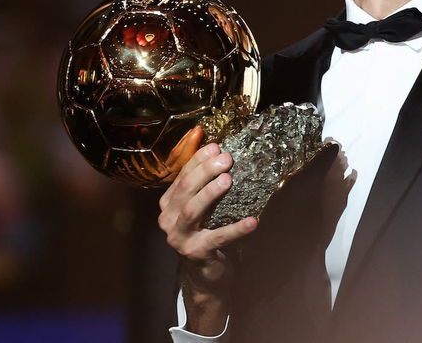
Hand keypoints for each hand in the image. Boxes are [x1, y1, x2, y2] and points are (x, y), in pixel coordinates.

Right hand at [158, 126, 257, 333]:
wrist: (205, 274)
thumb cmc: (206, 232)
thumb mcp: (202, 207)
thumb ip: (204, 184)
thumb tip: (219, 151)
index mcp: (168, 204)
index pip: (181, 176)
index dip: (198, 160)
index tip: (217, 147)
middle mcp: (168, 219)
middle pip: (185, 190)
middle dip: (205, 172)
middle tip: (226, 159)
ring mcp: (179, 238)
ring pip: (191, 210)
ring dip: (210, 193)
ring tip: (228, 180)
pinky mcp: (196, 253)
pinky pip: (217, 237)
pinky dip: (235, 228)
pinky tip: (253, 221)